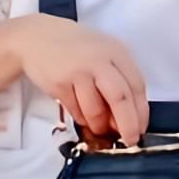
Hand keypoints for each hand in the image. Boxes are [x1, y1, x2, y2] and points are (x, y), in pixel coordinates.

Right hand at [12, 15, 149, 143]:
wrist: (38, 37)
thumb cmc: (76, 49)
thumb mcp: (104, 54)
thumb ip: (119, 79)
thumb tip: (128, 117)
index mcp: (116, 52)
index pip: (137, 86)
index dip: (140, 112)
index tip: (140, 129)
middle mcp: (98, 60)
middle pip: (120, 98)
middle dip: (127, 124)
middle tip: (129, 140)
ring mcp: (77, 71)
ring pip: (96, 110)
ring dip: (100, 125)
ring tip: (99, 126)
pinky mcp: (59, 83)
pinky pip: (76, 111)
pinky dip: (82, 118)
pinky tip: (81, 113)